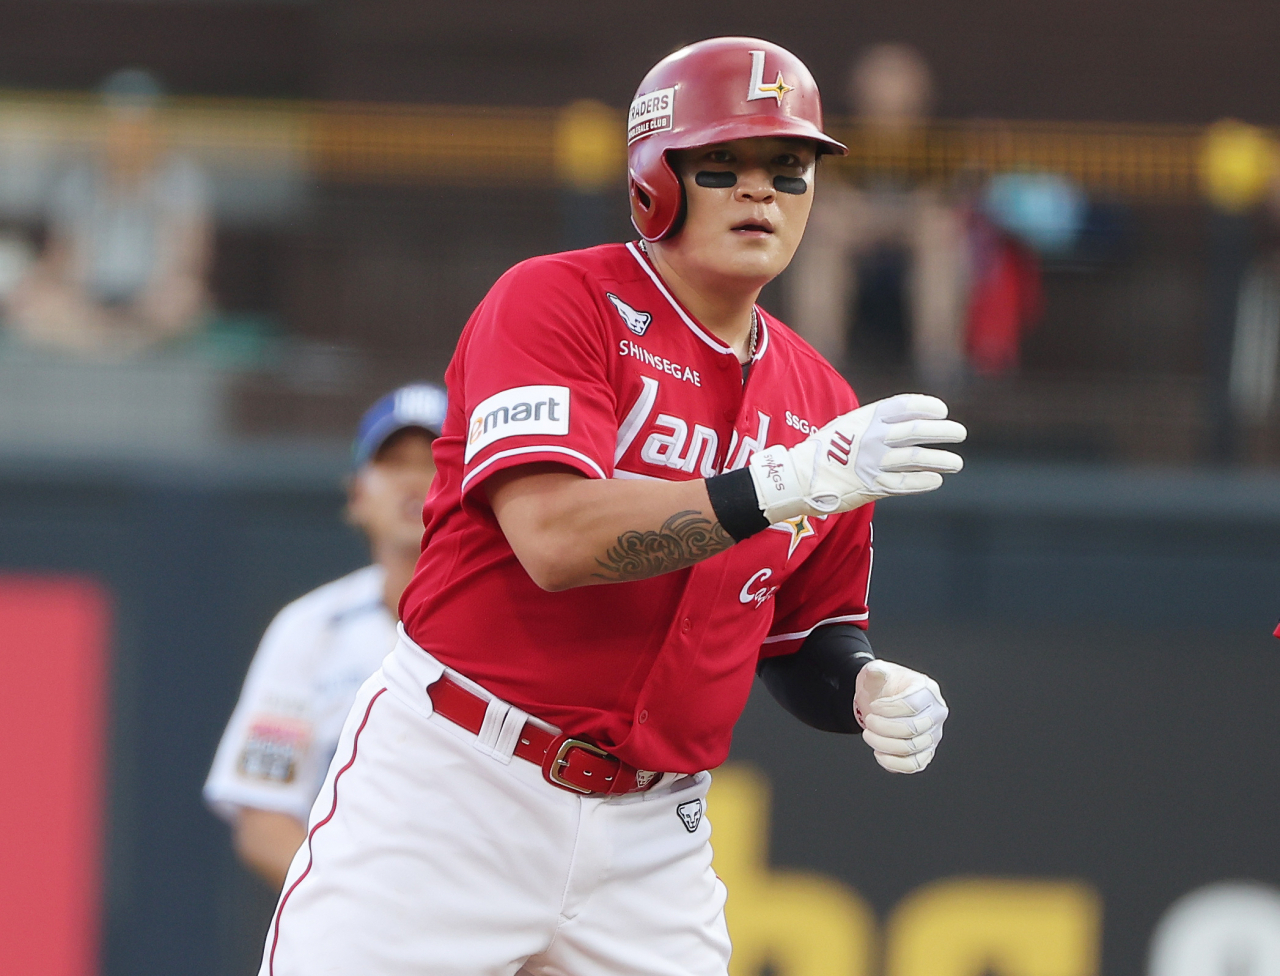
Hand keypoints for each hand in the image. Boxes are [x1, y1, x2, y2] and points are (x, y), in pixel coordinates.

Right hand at [746, 393, 965, 523]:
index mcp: (867, 418)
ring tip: (956, 462)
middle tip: (960, 433)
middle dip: (943, 431)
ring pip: (917, 458)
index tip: (941, 411)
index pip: (906, 406)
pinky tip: (936, 480)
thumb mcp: (847, 427)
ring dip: (941, 459)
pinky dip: (924, 481)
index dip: (927, 407)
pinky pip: (905, 484)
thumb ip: (874, 425)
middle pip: (918, 431)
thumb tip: (902, 424)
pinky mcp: (873, 486)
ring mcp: (874, 462)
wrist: (799, 476)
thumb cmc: (824, 451)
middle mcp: (874, 437)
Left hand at [853, 660, 947, 773]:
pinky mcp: (926, 752)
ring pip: (910, 748)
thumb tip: (876, 670)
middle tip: (868, 721)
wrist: (882, 701)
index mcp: (928, 691)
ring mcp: (933, 735)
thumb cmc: (883, 687)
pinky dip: (893, 763)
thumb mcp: (877, 674)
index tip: (874, 706)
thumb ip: (876, 671)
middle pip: (911, 729)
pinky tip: (879, 753)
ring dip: (883, 744)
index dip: (887, 710)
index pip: (911, 706)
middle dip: (882, 727)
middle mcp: (936, 714)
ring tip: (869, 734)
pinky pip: (914, 765)